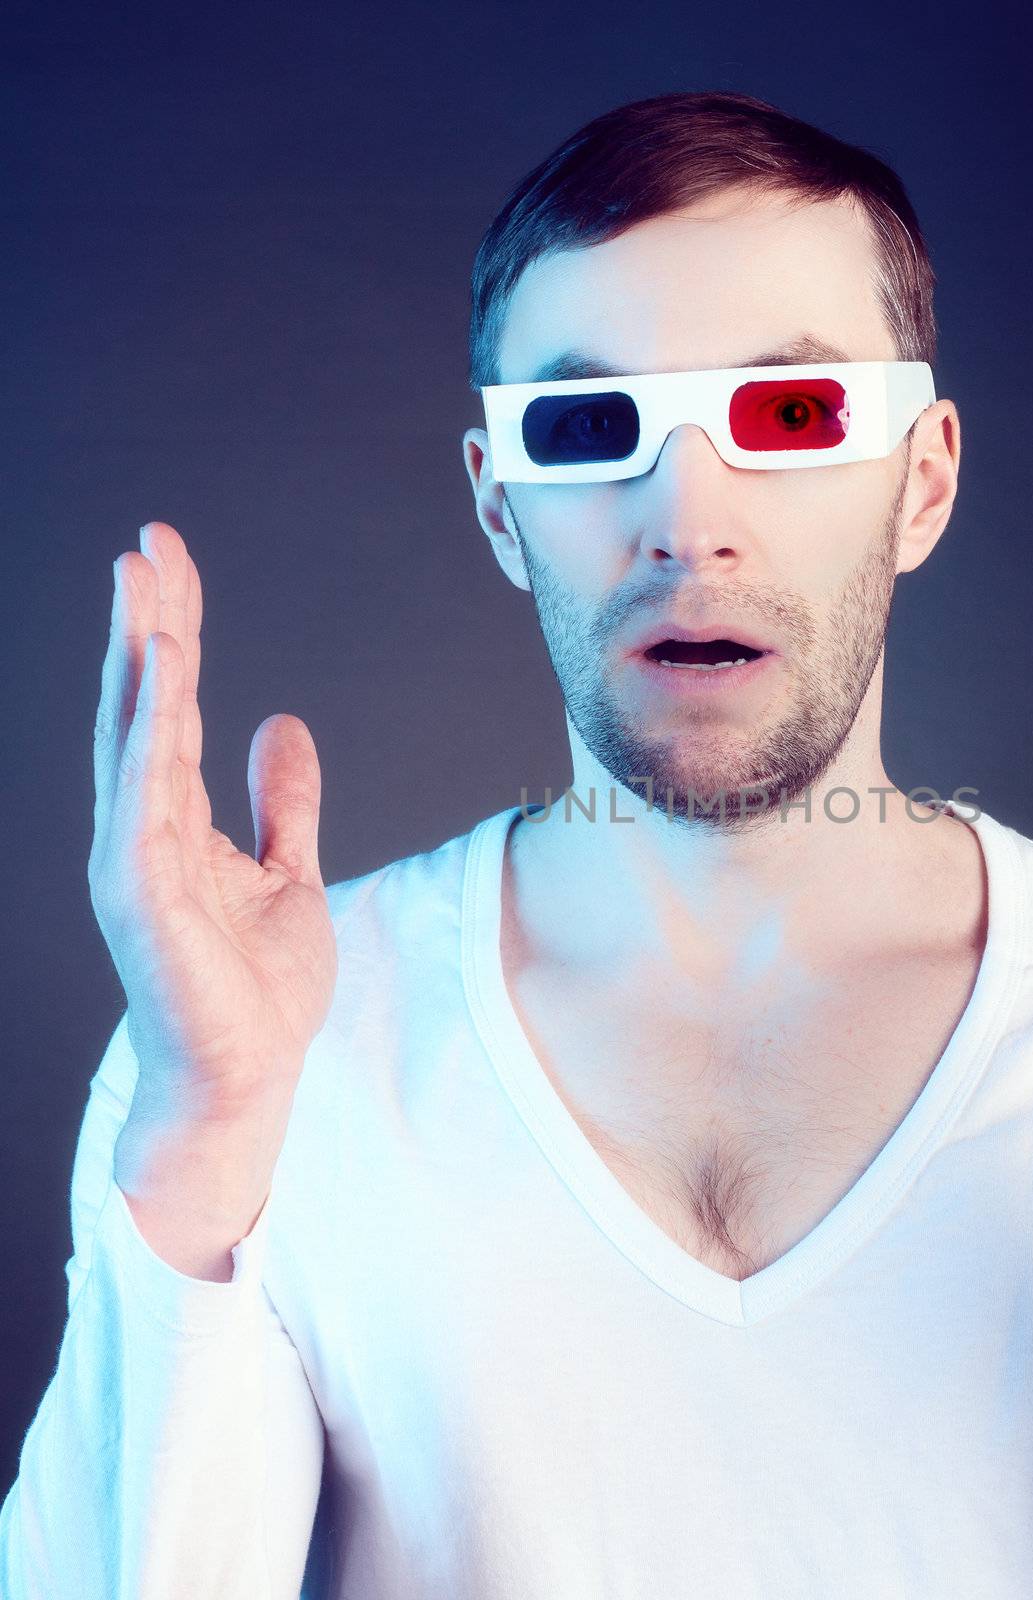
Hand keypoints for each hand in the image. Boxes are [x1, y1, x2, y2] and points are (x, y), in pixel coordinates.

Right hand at [89, 521, 337, 1124]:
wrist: (247, 1075)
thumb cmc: (256, 986)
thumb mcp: (289, 871)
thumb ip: (282, 801)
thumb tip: (279, 722)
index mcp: (171, 819)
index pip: (167, 704)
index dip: (170, 628)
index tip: (171, 557)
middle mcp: (140, 828)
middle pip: (140, 704)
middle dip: (145, 621)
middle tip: (149, 541)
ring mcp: (134, 860)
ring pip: (133, 739)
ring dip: (139, 662)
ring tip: (147, 587)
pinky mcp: (142, 896)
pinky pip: (144, 803)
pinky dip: (148, 740)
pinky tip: (159, 684)